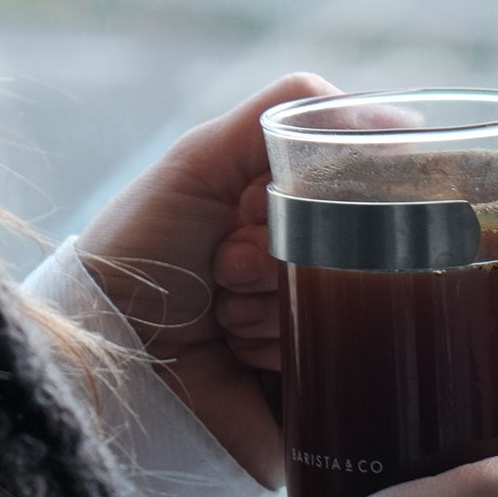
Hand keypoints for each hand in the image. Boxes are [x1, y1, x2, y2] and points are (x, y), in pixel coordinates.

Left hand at [77, 73, 339, 488]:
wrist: (110, 353)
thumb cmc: (139, 251)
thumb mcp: (200, 161)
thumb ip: (278, 114)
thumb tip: (387, 116)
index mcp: (283, 207)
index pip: (353, 186)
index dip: (318, 198)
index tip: (261, 210)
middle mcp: (303, 262)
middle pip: (355, 247)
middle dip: (282, 257)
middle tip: (226, 269)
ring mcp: (311, 324)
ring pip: (349, 304)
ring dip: (277, 310)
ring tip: (224, 319)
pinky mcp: (313, 381)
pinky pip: (340, 358)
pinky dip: (284, 351)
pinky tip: (238, 354)